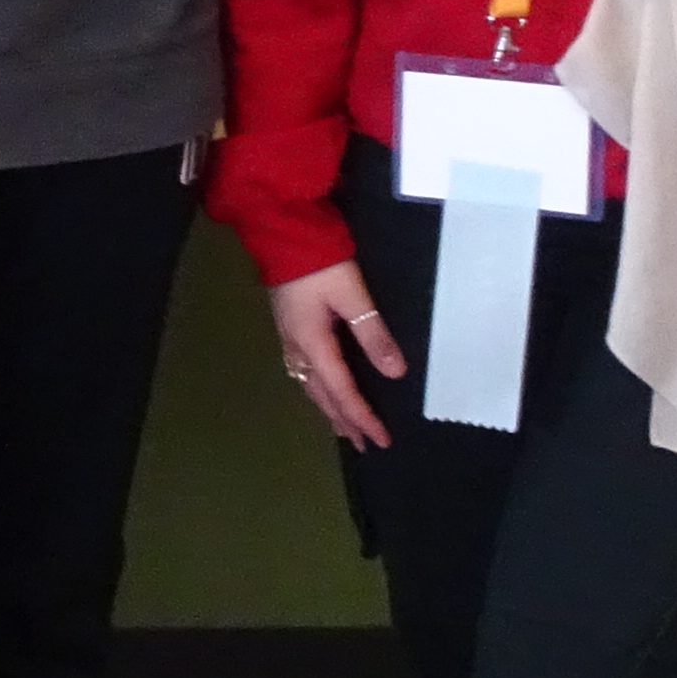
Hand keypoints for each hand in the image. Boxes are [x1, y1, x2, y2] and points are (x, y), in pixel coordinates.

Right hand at [272, 260, 406, 448]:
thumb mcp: (353, 296)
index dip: (362, 416)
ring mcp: (289, 337)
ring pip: (309, 385)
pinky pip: (304, 372)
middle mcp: (298, 347)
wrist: (281, 232)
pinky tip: (322, 389)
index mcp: (313, 343)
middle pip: (322, 395)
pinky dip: (319, 390)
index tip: (381, 440)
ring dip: (329, 409)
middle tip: (365, 444)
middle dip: (344, 421)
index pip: (342, 391)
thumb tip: (395, 373)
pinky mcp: (289, 326)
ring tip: (345, 427)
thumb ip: (373, 334)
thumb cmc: (319, 263)